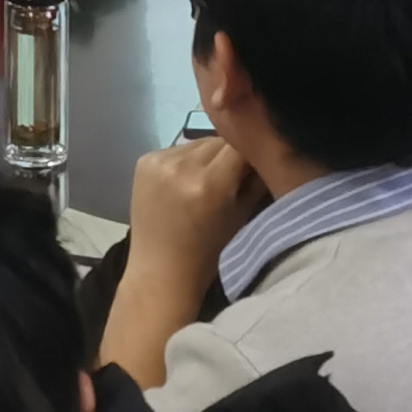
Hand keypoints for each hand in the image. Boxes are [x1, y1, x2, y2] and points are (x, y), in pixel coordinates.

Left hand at [126, 134, 262, 275]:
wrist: (161, 271)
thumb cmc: (209, 252)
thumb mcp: (242, 216)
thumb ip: (257, 180)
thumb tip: (268, 148)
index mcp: (209, 184)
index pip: (240, 145)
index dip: (252, 150)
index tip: (257, 162)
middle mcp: (181, 166)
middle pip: (218, 140)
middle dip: (230, 153)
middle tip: (231, 177)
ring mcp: (159, 161)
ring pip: (198, 143)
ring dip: (207, 156)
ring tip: (206, 181)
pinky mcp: (144, 160)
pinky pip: (177, 150)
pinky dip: (185, 161)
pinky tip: (183, 183)